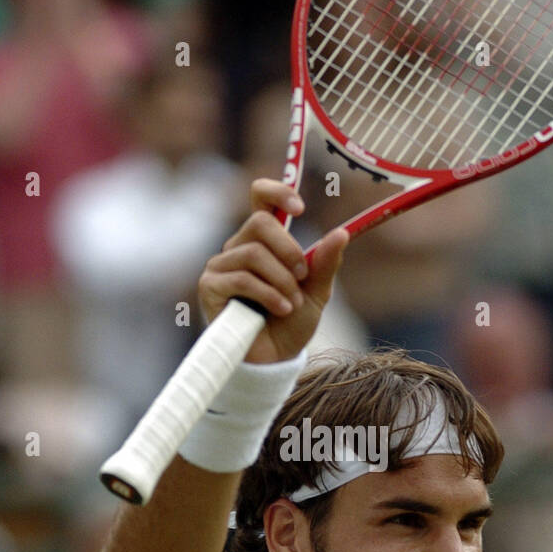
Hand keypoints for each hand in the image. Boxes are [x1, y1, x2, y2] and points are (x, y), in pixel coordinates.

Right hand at [198, 179, 348, 363]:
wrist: (275, 359)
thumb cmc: (291, 323)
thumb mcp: (316, 291)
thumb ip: (326, 263)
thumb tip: (342, 232)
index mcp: (263, 240)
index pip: (260, 198)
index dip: (277, 192)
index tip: (300, 208)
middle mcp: (238, 247)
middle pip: (260, 223)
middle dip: (289, 250)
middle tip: (303, 276)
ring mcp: (221, 266)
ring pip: (253, 253)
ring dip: (281, 280)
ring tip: (291, 303)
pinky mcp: (210, 287)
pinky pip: (241, 278)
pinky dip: (268, 294)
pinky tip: (281, 309)